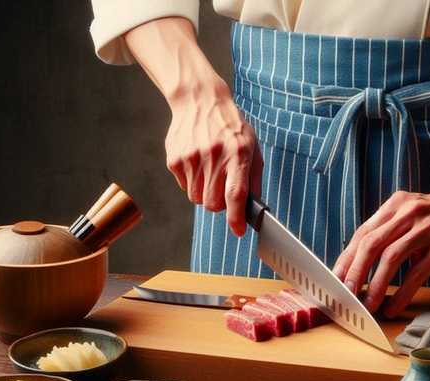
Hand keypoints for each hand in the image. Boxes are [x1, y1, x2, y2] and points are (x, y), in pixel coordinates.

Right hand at [165, 84, 262, 236]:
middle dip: (219, 204)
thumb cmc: (230, 126)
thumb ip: (254, 177)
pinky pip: (184, 187)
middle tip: (222, 187)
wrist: (200, 101)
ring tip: (209, 170)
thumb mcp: (252, 146)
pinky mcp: (175, 159)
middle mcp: (214, 156)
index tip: (238, 231)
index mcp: (238, 153)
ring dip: (204, 192)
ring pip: (197, 198)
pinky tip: (197, 162)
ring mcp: (191, 158)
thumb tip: (254, 207)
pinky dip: (192, 181)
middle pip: (212, 204)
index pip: (235, 193)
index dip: (236, 217)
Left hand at [333, 122, 429, 317]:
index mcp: (395, 205)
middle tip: (346, 294)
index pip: (363, 233)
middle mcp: (408, 213)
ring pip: (391, 257)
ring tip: (368, 305)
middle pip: (371, 244)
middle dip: (354, 272)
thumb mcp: (412, 213)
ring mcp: (427, 228)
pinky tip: (394, 306)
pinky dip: (402, 292)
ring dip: (375, 285)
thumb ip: (390, 231)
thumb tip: (363, 261)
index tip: (336, 279)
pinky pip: (417, 272)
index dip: (346, 258)